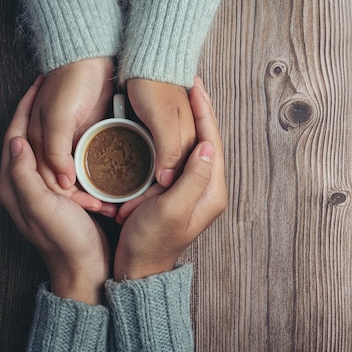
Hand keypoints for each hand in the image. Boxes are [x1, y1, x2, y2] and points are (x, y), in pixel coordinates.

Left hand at [0, 78, 110, 304]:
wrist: (83, 267)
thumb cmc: (65, 239)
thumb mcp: (42, 207)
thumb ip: (25, 176)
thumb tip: (17, 142)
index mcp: (13, 186)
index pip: (14, 138)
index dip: (24, 110)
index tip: (38, 86)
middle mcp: (21, 185)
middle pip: (23, 139)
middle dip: (32, 111)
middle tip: (47, 87)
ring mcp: (38, 189)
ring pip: (39, 148)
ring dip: (46, 124)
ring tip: (61, 104)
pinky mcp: (55, 194)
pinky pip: (54, 160)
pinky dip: (61, 142)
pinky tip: (76, 134)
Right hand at [28, 57, 116, 215]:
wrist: (92, 56)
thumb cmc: (71, 83)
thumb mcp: (59, 118)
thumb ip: (55, 149)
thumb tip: (63, 182)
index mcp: (37, 141)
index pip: (48, 180)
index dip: (68, 196)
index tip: (90, 207)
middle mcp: (52, 143)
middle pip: (63, 182)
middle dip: (82, 199)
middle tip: (105, 210)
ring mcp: (72, 138)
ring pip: (79, 174)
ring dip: (94, 190)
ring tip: (113, 203)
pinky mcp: (90, 132)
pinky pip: (94, 160)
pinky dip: (103, 174)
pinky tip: (118, 185)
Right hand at [113, 77, 226, 279]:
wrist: (138, 268)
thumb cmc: (151, 242)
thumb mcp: (172, 210)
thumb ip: (192, 179)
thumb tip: (207, 146)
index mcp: (212, 191)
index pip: (212, 142)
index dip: (204, 113)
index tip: (195, 88)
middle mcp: (208, 189)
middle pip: (208, 141)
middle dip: (202, 111)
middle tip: (193, 83)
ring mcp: (195, 190)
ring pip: (197, 146)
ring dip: (192, 120)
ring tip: (185, 95)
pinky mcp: (180, 191)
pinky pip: (184, 156)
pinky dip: (180, 135)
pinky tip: (171, 123)